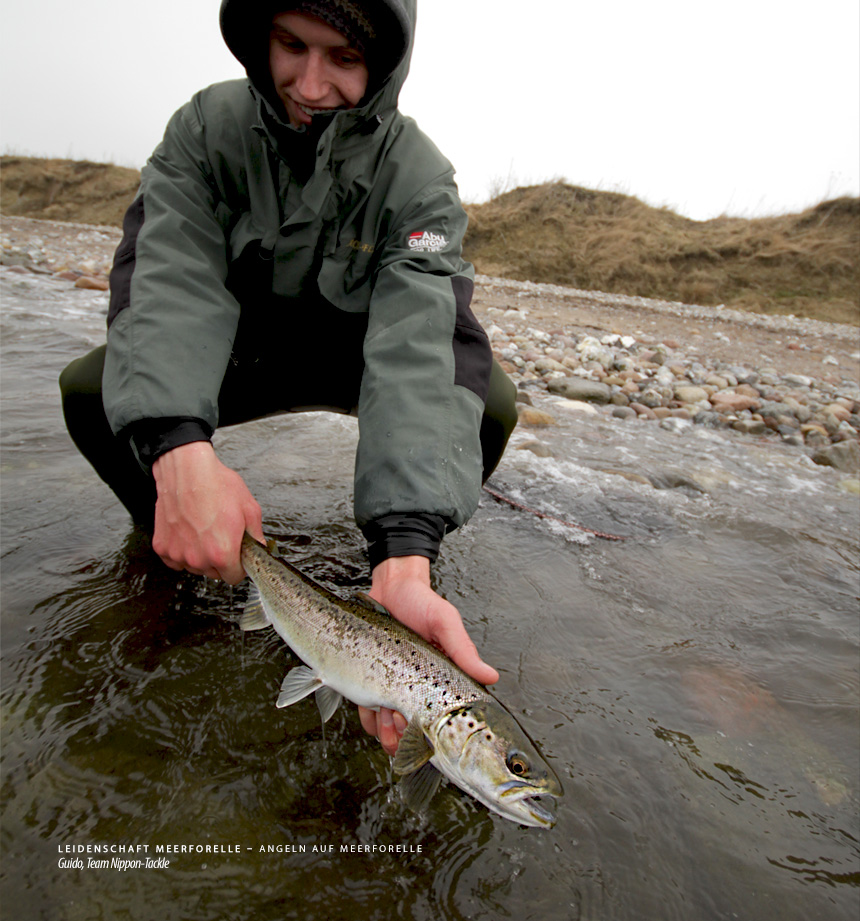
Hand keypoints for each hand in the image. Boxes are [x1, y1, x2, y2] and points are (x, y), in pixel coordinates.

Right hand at [151, 441, 262, 583]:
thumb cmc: (217, 485)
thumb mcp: (249, 509)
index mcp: (223, 553)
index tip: (238, 555)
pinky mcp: (162, 547)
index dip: (239, 566)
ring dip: (200, 555)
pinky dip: (182, 550)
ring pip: (195, 567)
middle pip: (214, 573)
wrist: (186, 469)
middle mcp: (198, 559)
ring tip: (204, 530)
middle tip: (221, 536)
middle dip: (220, 559)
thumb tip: (259, 549)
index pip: (234, 578)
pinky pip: (175, 560)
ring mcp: (178, 554)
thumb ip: (256, 536)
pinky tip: (188, 532)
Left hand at [357, 555, 498, 755]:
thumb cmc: (422, 603)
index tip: (421, 726)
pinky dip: (368, 719)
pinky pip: (369, 714)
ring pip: (391, 728)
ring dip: (386, 732)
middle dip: (405, 737)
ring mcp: (394, 689)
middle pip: (415, 731)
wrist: (389, 587)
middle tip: (398, 722)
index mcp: (442, 680)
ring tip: (384, 717)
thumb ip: (463, 650)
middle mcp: (419, 689)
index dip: (432, 731)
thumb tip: (491, 677)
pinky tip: (369, 707)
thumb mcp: (445, 622)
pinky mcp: (371, 685)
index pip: (442, 718)